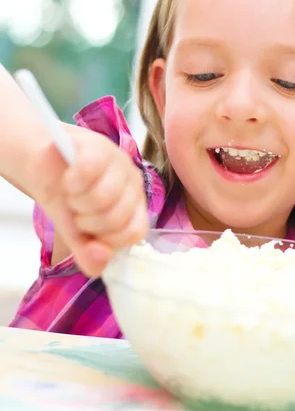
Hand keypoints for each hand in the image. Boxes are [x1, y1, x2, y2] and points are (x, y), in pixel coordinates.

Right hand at [28, 125, 148, 276]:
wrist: (44, 165)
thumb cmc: (66, 198)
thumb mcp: (75, 232)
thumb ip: (88, 253)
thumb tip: (100, 263)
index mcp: (134, 208)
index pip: (134, 232)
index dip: (107, 239)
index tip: (89, 231)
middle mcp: (133, 185)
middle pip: (115, 218)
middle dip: (86, 221)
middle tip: (77, 210)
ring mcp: (119, 164)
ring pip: (103, 197)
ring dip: (77, 201)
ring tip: (72, 194)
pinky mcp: (99, 147)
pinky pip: (88, 172)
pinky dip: (71, 181)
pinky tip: (69, 179)